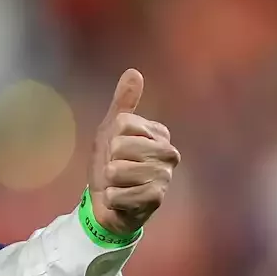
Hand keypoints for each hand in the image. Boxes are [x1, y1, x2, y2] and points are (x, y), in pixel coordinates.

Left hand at [87, 69, 178, 236]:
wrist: (107, 203)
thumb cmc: (111, 164)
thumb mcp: (111, 131)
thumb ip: (123, 103)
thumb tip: (134, 72)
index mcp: (159, 133)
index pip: (123, 124)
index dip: (111, 139)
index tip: (115, 150)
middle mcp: (168, 153)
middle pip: (120, 146)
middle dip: (109, 161)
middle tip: (116, 171)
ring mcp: (164, 176)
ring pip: (118, 170)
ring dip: (110, 182)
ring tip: (119, 185)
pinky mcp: (156, 199)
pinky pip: (119, 194)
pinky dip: (112, 198)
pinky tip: (120, 200)